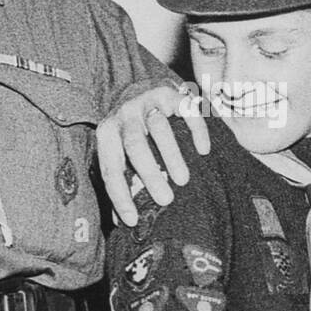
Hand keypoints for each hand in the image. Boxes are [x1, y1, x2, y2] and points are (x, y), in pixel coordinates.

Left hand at [98, 84, 209, 224]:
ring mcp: (148, 101)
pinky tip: (203, 151)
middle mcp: (125, 114)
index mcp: (107, 133)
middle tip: (165, 200)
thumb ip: (122, 182)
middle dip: (149, 175)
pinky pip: (185, 111)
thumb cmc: (132, 133)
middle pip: (135, 145)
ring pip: (160, 128)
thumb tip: (122, 222)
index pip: (111, 167)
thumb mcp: (119, 152)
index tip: (132, 220)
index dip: (120, 196)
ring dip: (172, 156)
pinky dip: (196, 131)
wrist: (142, 88)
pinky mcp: (171, 93)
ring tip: (183, 181)